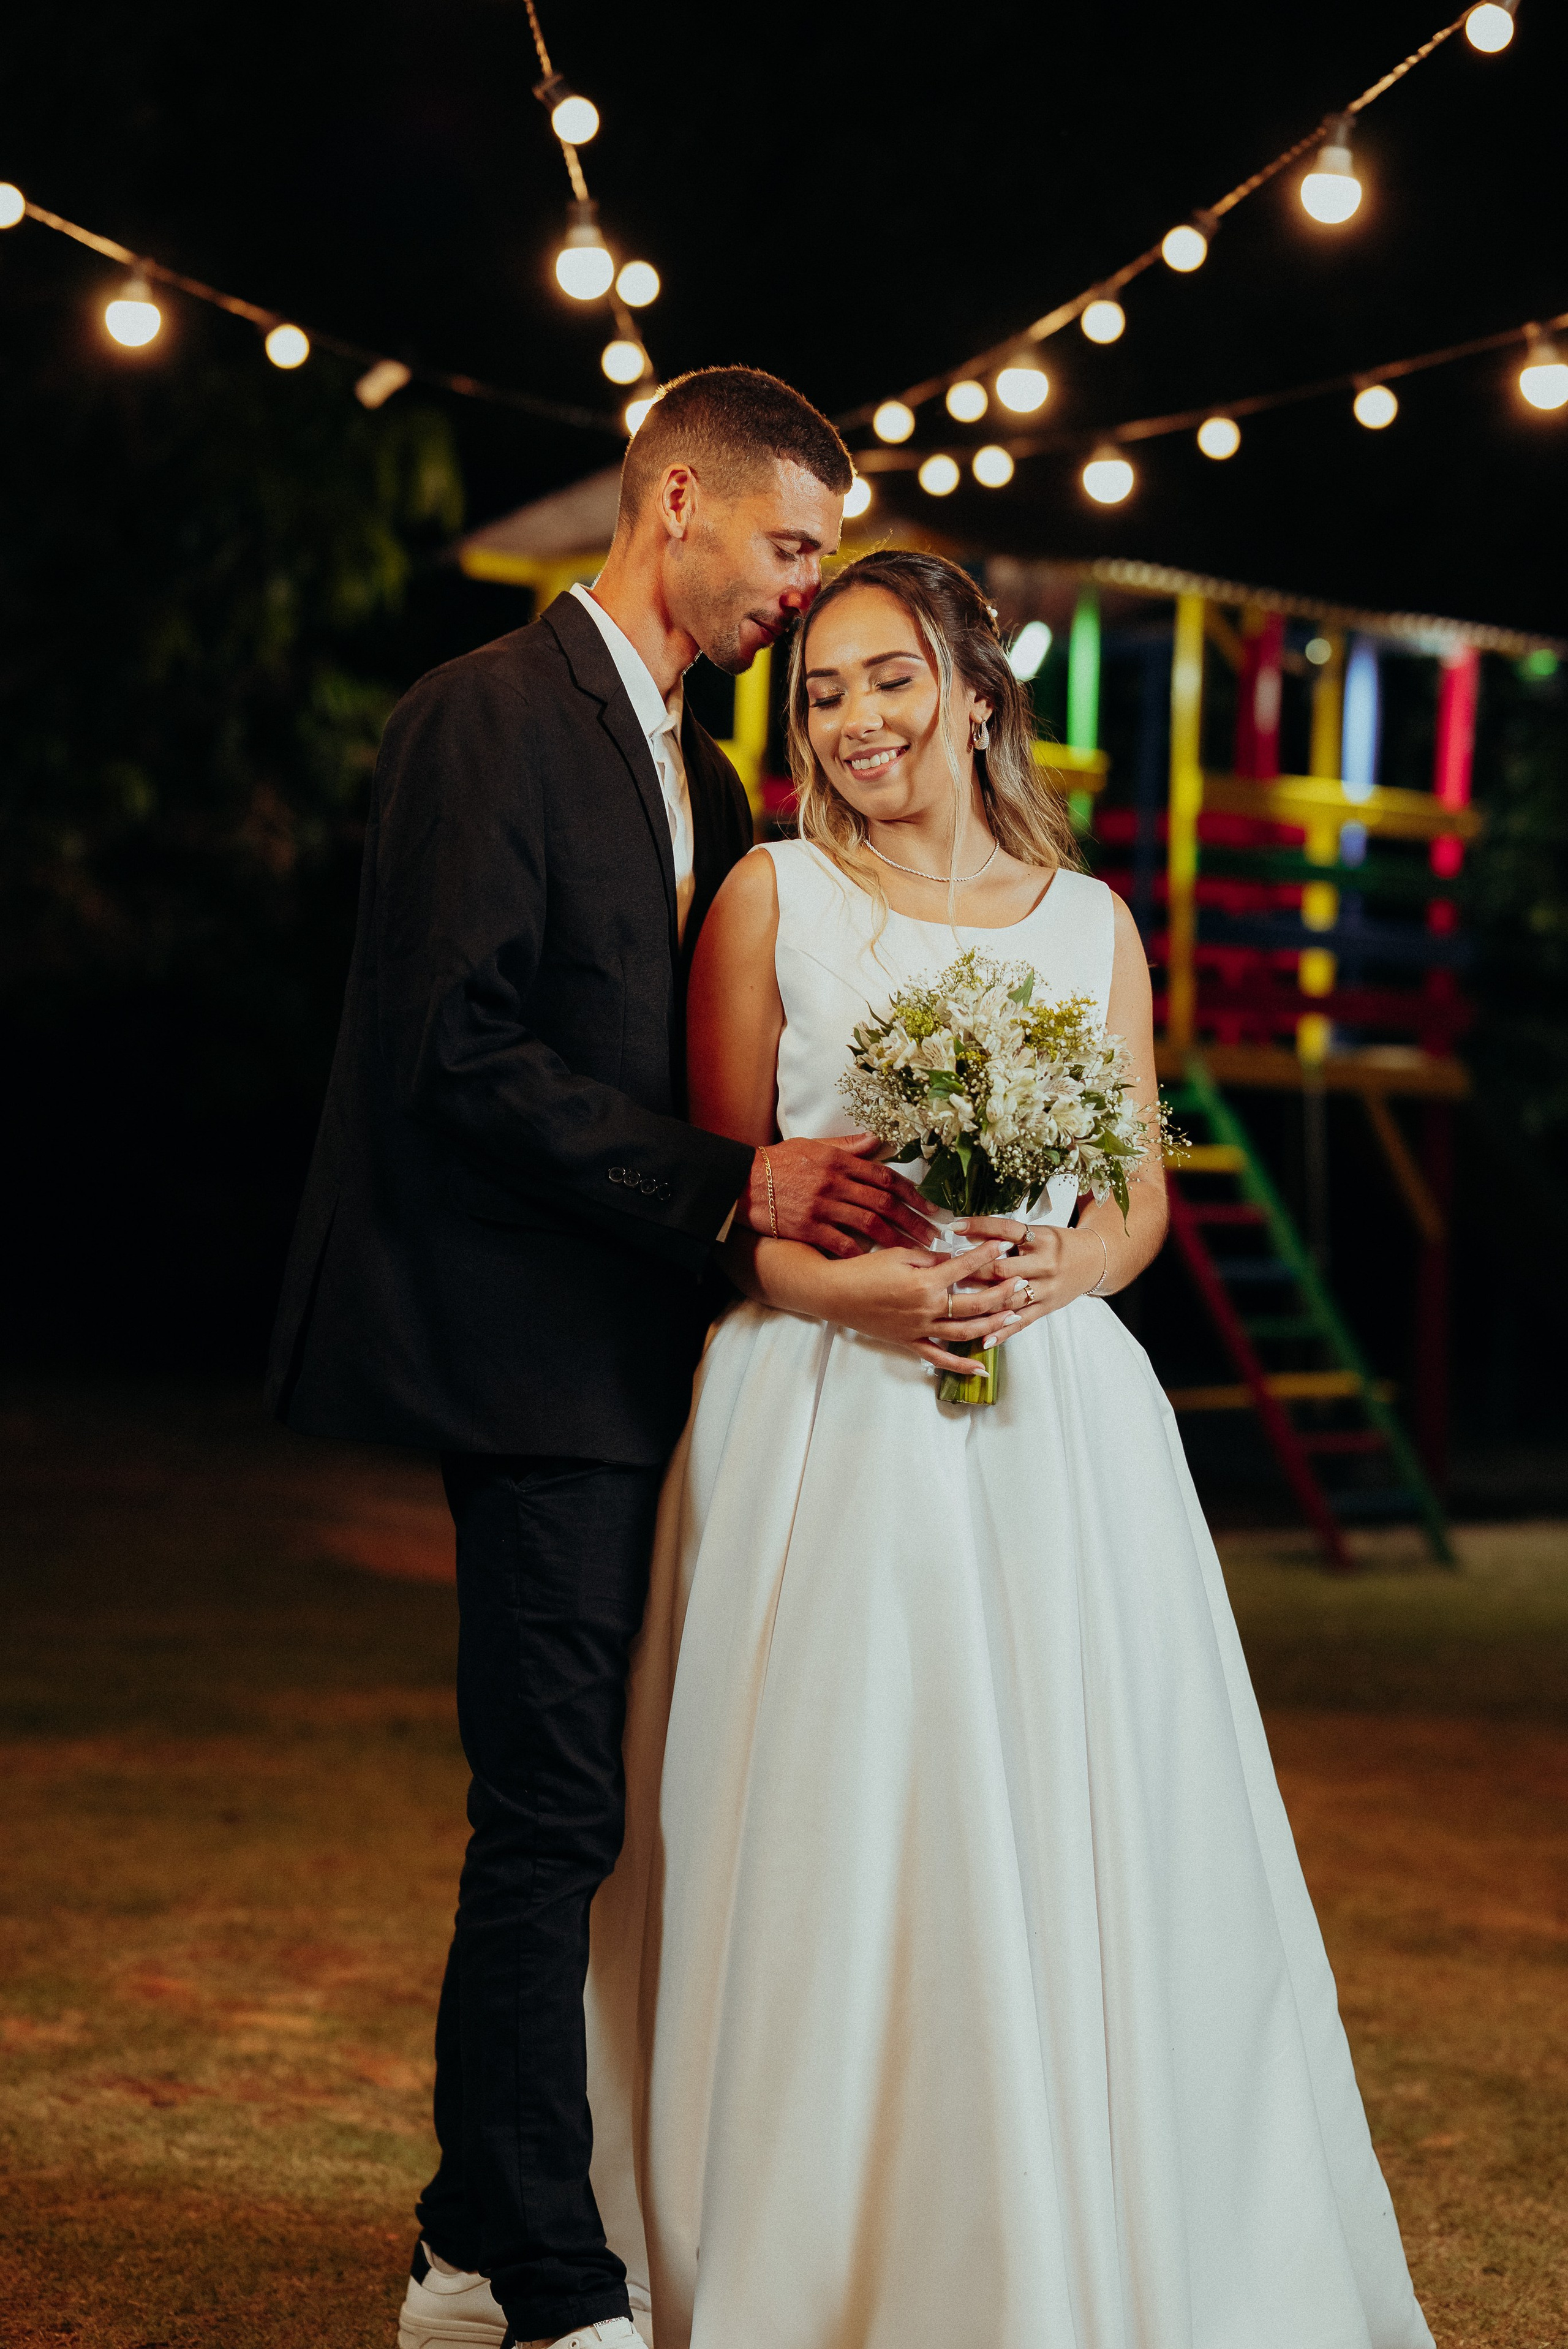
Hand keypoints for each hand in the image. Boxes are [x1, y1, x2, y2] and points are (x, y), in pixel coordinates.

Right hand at [748, 1134, 938, 1256]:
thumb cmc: (777, 1162)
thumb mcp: (812, 1145)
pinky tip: (877, 1260)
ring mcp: (822, 1207)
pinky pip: (841, 1243)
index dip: (912, 1193)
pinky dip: (861, 1253)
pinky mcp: (808, 1228)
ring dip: (896, 1239)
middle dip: (913, 1220)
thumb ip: (846, 1145)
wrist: (741, 1182)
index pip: (885, 1177)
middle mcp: (835, 1183)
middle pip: (884, 1203)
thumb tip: (876, 1140)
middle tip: (933, 1235)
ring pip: (869, 1224)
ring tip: (915, 1252)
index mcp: (839, 1161)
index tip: (930, 1207)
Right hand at [809, 1241, 1027, 1375]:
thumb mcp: (899, 1254)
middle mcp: (927, 1308)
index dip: (987, 1254)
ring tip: (1013, 1317)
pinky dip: (961, 1366)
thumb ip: (930, 1257)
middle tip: (1021, 1283)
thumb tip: (954, 1259)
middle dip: (1003, 1293)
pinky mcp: (909, 1342)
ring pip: (965, 1332)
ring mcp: (920, 1329)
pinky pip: (939, 1357)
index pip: (966, 1267)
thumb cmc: (862, 1270)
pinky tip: (981, 1368)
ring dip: (992, 1326)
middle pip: (976, 1304)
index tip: (1004, 1244)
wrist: (834, 1294)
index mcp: (925, 1281)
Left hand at [950, 1217, 1105, 1337]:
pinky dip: (1003, 1331)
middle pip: (1004, 1268)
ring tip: (955, 1305)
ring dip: (982, 1302)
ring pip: (1010, 1298)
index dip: (980, 1227)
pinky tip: (984, 1339)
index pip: (1006, 1230)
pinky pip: (1022, 1322)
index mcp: (1041, 1238)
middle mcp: (1044, 1263)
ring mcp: (1046, 1288)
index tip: (954, 1225)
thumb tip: (968, 1231)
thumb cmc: (1057, 1244)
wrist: (1094, 1261)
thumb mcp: (1039, 1231)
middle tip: (947, 1273)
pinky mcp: (1047, 1307)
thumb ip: (1009, 1234)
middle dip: (974, 1271)